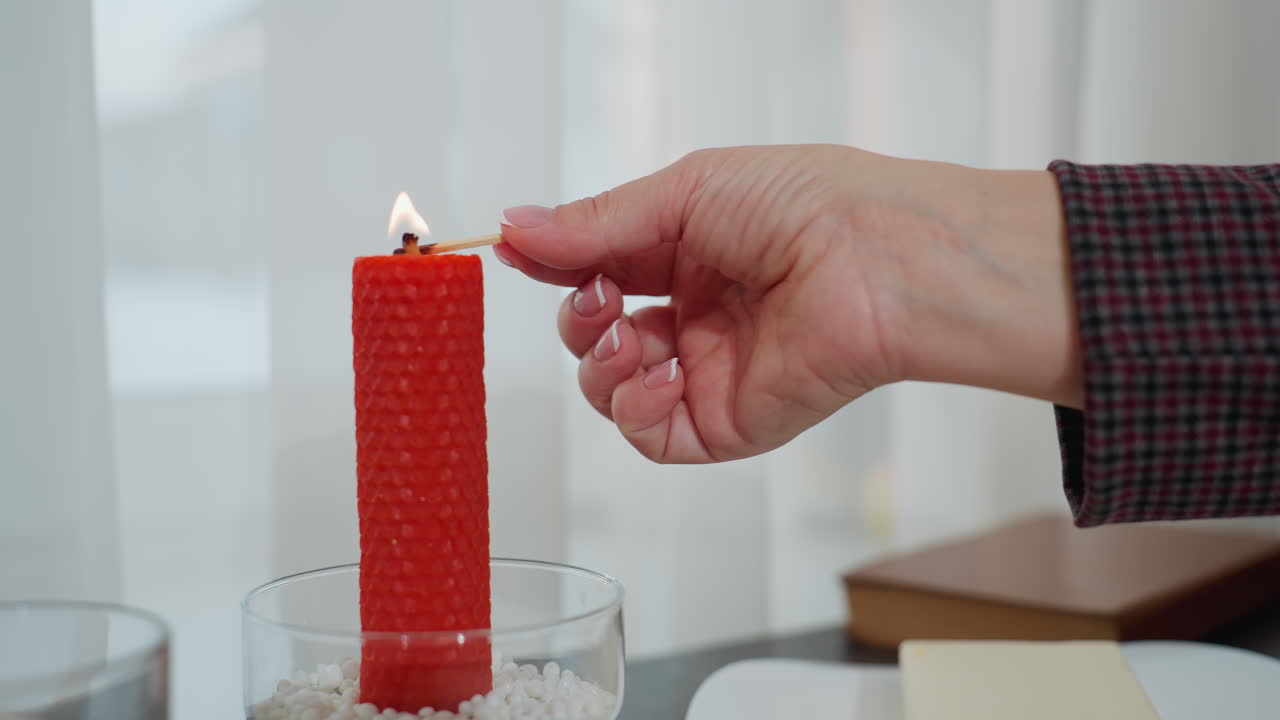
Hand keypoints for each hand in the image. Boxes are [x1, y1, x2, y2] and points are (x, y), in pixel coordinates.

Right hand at [496, 145, 1077, 462]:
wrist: (876, 259)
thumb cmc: (807, 206)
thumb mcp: (684, 193)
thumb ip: (596, 225)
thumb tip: (517, 229)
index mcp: (688, 252)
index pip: (598, 269)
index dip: (557, 267)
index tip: (515, 255)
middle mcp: (695, 314)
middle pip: (595, 335)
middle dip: (578, 319)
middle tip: (601, 295)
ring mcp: (709, 370)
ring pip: (612, 390)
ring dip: (599, 363)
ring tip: (632, 333)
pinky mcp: (727, 421)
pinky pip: (651, 434)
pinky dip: (635, 408)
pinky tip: (659, 372)